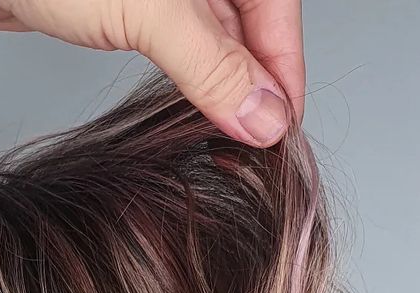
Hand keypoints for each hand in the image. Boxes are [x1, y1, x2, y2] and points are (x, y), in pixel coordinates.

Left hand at [0, 0, 304, 145]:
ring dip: (224, 91)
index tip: (281, 133)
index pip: (279, 10)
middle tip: (253, 150)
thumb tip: (266, 119)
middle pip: (253, 29)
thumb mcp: (149, 13)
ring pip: (218, 42)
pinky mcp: (133, 6)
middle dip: (256, 88)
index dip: (285, 73)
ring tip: (228, 142)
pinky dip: (192, 83)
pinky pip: (182, 49)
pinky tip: (192, 116)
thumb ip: (212, 67)